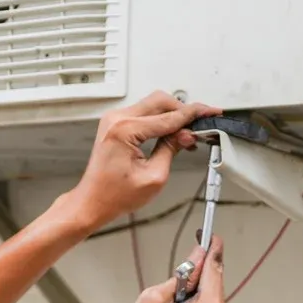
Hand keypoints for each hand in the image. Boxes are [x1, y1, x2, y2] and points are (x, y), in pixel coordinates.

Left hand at [69, 91, 221, 230]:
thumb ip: (172, 149)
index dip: (194, 115)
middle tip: (203, 122)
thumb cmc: (114, 195)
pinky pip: (145, 113)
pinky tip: (174, 133)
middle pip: (161, 101)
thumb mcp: (154, 175)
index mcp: (125, 130)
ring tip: (189, 134)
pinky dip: (162, 120)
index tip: (210, 113)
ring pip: (154, 104)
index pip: (169, 117)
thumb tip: (186, 134)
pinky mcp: (116, 124)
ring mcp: (114, 120)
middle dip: (184, 111)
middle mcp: (117, 119)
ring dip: (174, 116)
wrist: (92, 201)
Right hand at [117, 237, 228, 302]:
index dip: (212, 250)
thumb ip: (175, 278)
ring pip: (212, 292)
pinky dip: (197, 295)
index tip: (211, 235)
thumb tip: (192, 262)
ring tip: (177, 285)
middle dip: (203, 266)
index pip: (214, 272)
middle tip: (195, 248)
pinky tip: (181, 298)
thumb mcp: (151, 302)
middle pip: (216, 281)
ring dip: (197, 282)